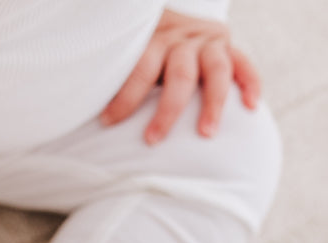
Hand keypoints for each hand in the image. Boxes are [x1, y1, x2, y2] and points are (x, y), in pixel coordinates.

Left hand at [101, 9, 261, 143]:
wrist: (170, 15)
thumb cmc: (139, 48)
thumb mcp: (125, 51)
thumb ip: (114, 72)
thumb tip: (76, 106)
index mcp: (154, 38)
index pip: (140, 69)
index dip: (124, 97)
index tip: (107, 123)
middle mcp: (184, 37)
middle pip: (180, 75)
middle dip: (167, 111)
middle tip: (153, 141)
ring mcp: (209, 41)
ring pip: (217, 72)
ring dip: (213, 104)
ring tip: (206, 134)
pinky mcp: (228, 46)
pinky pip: (245, 65)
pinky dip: (251, 84)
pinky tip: (251, 108)